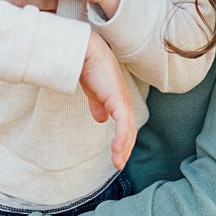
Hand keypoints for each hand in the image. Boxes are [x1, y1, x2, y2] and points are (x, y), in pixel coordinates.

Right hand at [82, 31, 135, 168]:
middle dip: (125, 148)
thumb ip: (98, 105)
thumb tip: (101, 119)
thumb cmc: (88, 67)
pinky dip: (121, 139)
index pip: (127, 123)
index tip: (117, 156)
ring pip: (129, 129)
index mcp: (119, 98)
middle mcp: (124, 99)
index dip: (123, 140)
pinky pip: (123, 124)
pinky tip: (116, 150)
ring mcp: (122, 99)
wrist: (84, 52)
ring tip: (117, 163)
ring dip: (123, 148)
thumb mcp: (94, 92)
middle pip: (131, 129)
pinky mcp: (117, 99)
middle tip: (118, 164)